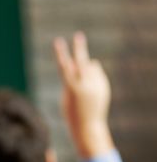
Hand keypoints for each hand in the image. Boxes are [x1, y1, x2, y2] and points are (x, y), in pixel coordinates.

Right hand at [53, 32, 114, 157]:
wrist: (88, 125)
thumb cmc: (72, 112)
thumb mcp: (68, 95)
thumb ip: (76, 78)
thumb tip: (92, 62)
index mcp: (71, 87)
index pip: (64, 65)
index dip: (60, 53)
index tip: (57, 41)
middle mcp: (85, 84)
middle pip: (81, 61)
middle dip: (79, 48)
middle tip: (78, 35)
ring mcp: (96, 85)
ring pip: (91, 66)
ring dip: (86, 69)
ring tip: (83, 85)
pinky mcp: (103, 86)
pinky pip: (97, 74)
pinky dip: (92, 76)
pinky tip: (90, 90)